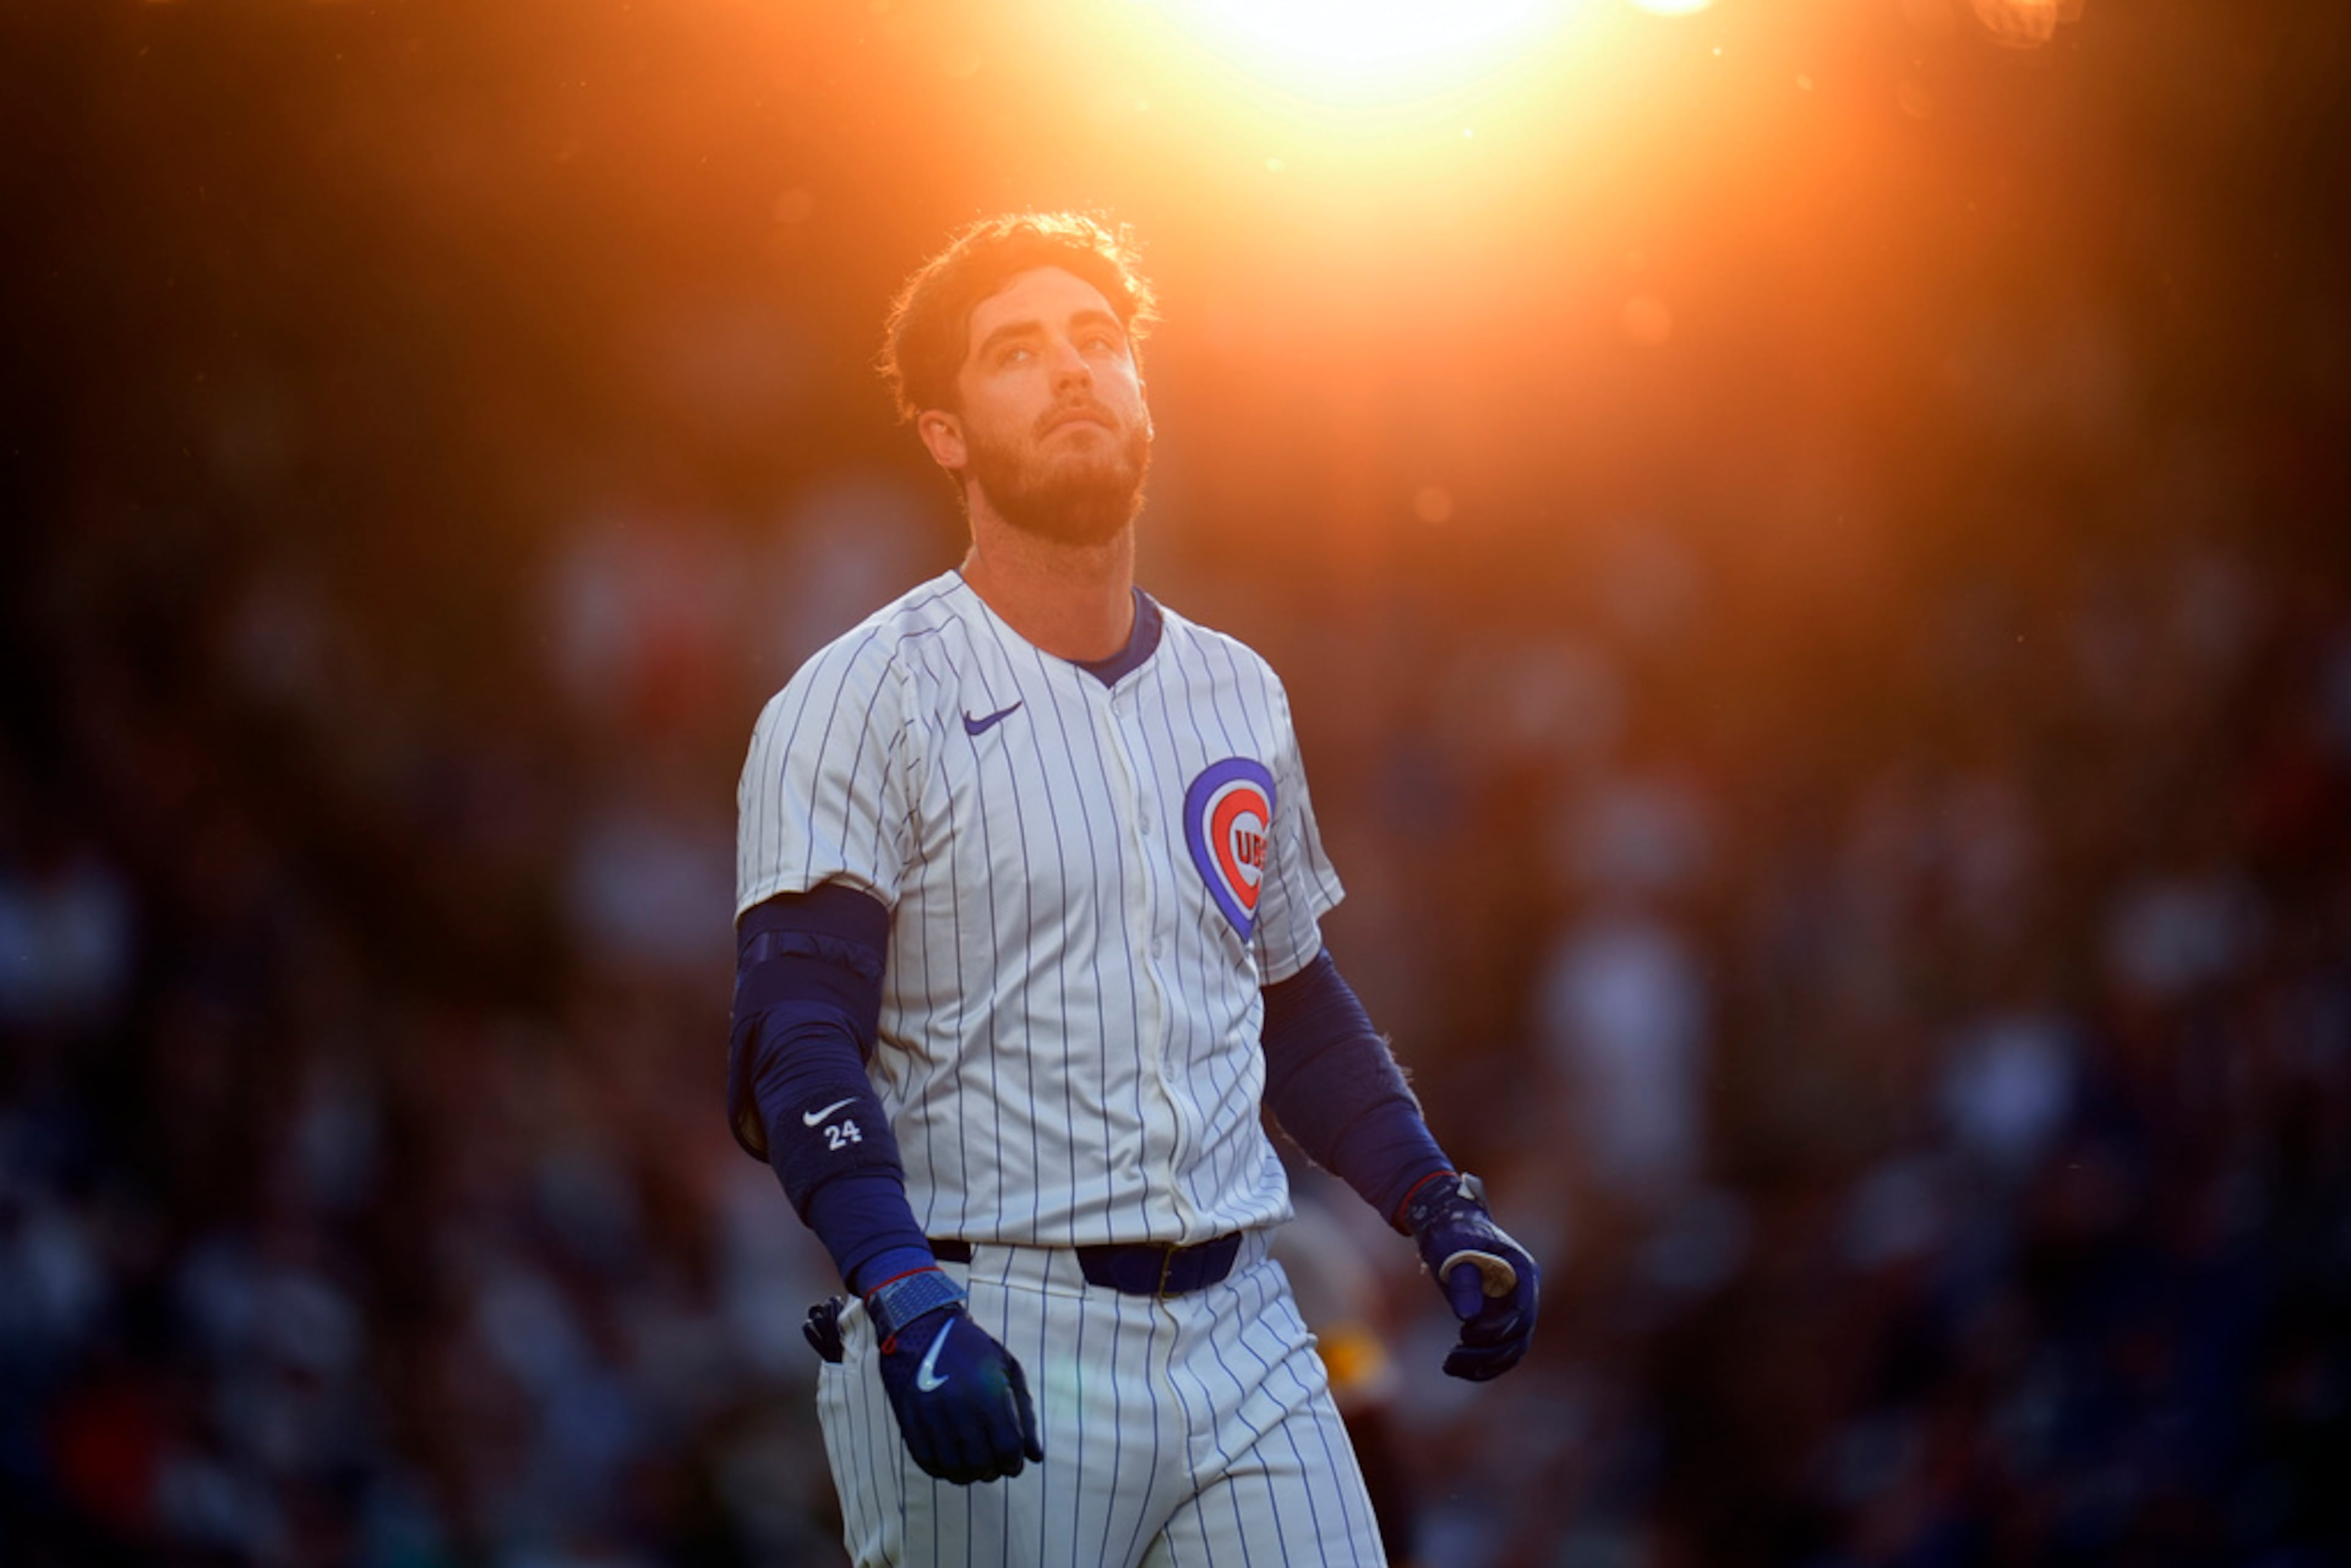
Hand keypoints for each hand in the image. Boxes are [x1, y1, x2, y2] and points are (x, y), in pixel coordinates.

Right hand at [868, 1270, 1043, 1483]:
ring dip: (968, 1475)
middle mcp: (959, 1407)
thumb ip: (1024, 1414)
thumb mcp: (1008, 1369)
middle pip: (982, 1464)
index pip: (1008, 1449)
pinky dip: (942, 1470)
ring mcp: (931, 1416)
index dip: (1014, 1462)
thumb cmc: (973, 1349)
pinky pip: (927, 1462)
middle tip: (993, 1464)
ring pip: (954, 1469)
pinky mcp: (909, 1421)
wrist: (922, 1328)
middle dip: (993, 1471)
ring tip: (973, 1466)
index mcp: (988, 1393)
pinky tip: (951, 1460)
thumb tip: (1035, 1457)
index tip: (1013, 1461)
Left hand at [1403, 1172, 1539, 1381]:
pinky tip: (1457, 1368)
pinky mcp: (1501, 1318)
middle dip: (1487, 1351)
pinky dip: (1483, 1364)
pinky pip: (1501, 1350)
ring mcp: (1514, 1306)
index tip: (1466, 1332)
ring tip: (1449, 1365)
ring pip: (1512, 1348)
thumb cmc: (1451, 1232)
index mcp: (1520, 1269)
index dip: (1498, 1327)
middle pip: (1519, 1335)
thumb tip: (1469, 1317)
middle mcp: (1524, 1291)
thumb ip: (1463, 1281)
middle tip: (1452, 1356)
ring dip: (1484, 1363)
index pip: (1522, 1309)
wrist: (1447, 1225)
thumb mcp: (1452, 1250)